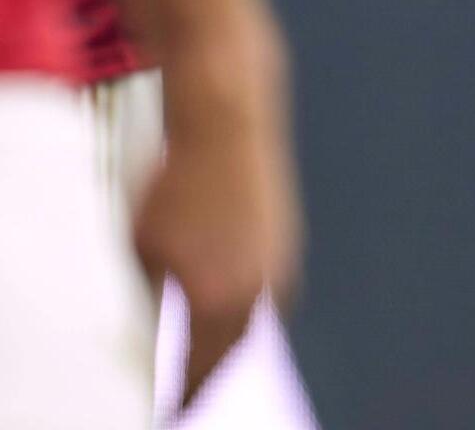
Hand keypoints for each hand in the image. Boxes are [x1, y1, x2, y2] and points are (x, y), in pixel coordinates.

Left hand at [135, 19, 302, 408]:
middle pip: (232, 351)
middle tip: (186, 382)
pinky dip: (246, 300)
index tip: (170, 408)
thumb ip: (152, 299)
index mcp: (222, 300)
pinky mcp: (290, 236)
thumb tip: (153, 328)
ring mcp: (282, 260)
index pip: (200, 374)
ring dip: (230, 333)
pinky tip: (225, 291)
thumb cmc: (177, 179)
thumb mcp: (143, 251)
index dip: (182, 396)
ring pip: (255, 318)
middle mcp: (263, 287)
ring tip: (202, 342)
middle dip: (209, 369)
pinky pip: (268, 288)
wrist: (227, 115)